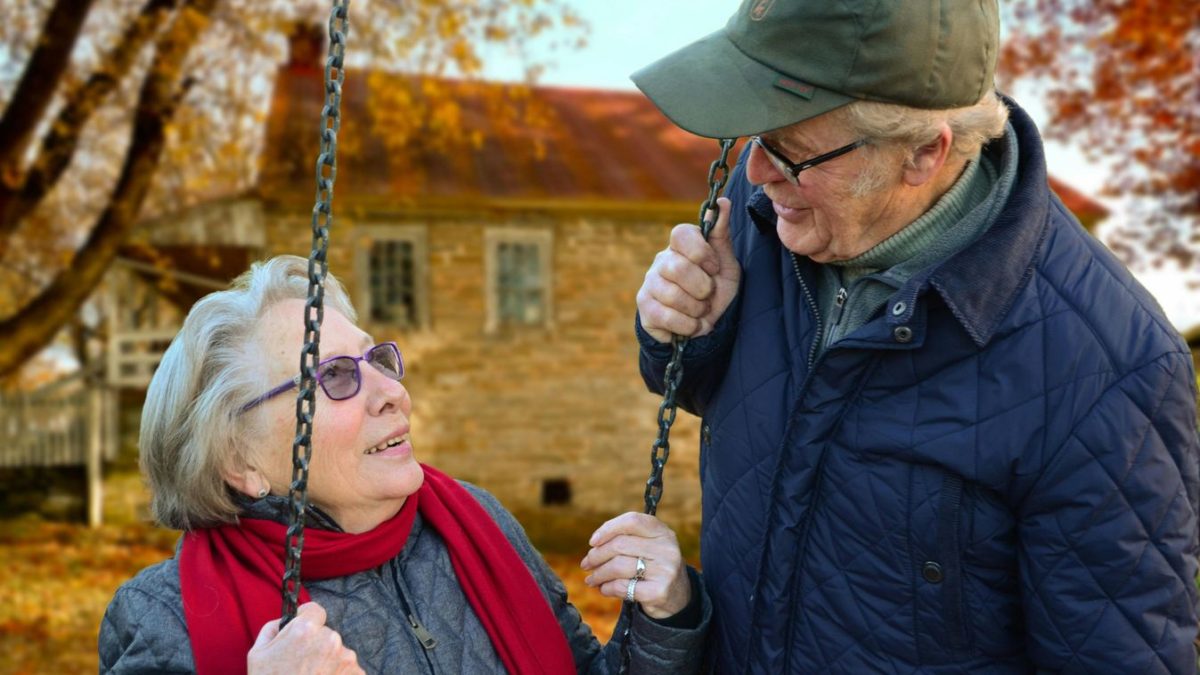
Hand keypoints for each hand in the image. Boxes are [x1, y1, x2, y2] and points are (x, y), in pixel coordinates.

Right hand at [247, 602, 363, 674]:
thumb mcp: (257, 654)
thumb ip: (273, 629)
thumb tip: (285, 621)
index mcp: (306, 630)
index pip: (315, 610)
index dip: (307, 620)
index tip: (302, 632)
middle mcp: (331, 640)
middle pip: (326, 634)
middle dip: (316, 645)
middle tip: (301, 665)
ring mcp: (346, 659)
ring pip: (337, 652)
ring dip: (328, 662)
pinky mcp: (356, 674)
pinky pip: (346, 669)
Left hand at [580, 512, 689, 618]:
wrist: (678, 597)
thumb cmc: (654, 567)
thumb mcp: (649, 546)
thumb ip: (627, 539)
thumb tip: (594, 544)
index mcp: (663, 532)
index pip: (632, 521)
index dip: (608, 529)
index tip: (592, 541)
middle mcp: (667, 549)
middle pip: (620, 545)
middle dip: (597, 555)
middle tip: (586, 564)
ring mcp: (665, 571)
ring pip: (618, 566)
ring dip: (598, 574)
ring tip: (591, 579)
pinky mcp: (659, 592)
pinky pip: (622, 587)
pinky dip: (607, 588)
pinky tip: (604, 589)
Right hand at [636, 197, 739, 342]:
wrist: (704, 325)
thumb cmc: (715, 290)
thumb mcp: (726, 264)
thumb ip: (722, 234)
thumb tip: (723, 202)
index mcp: (681, 246)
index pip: (680, 233)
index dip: (701, 253)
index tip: (714, 268)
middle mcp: (661, 260)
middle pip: (678, 268)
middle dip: (702, 288)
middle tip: (708, 295)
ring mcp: (649, 283)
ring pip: (672, 295)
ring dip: (697, 310)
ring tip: (701, 311)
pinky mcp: (644, 308)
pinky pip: (666, 316)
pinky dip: (687, 326)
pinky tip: (692, 325)